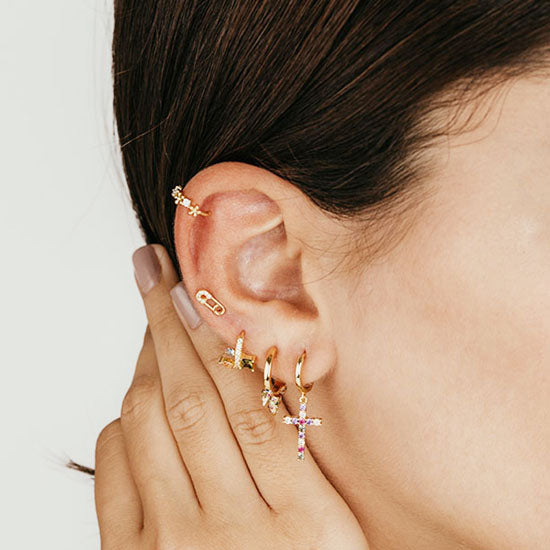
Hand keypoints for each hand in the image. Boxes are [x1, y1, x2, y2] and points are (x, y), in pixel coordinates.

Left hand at [94, 245, 367, 549]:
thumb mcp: (338, 531)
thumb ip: (306, 456)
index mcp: (302, 527)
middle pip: (192, 401)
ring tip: (152, 321)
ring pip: (147, 423)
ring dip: (145, 360)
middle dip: (171, 324)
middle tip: (157, 274)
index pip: (254, 404)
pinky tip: (136, 399)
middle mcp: (229, 535)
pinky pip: (114, 466)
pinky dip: (121, 419)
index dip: (226, 339)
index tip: (208, 291)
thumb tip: (272, 373)